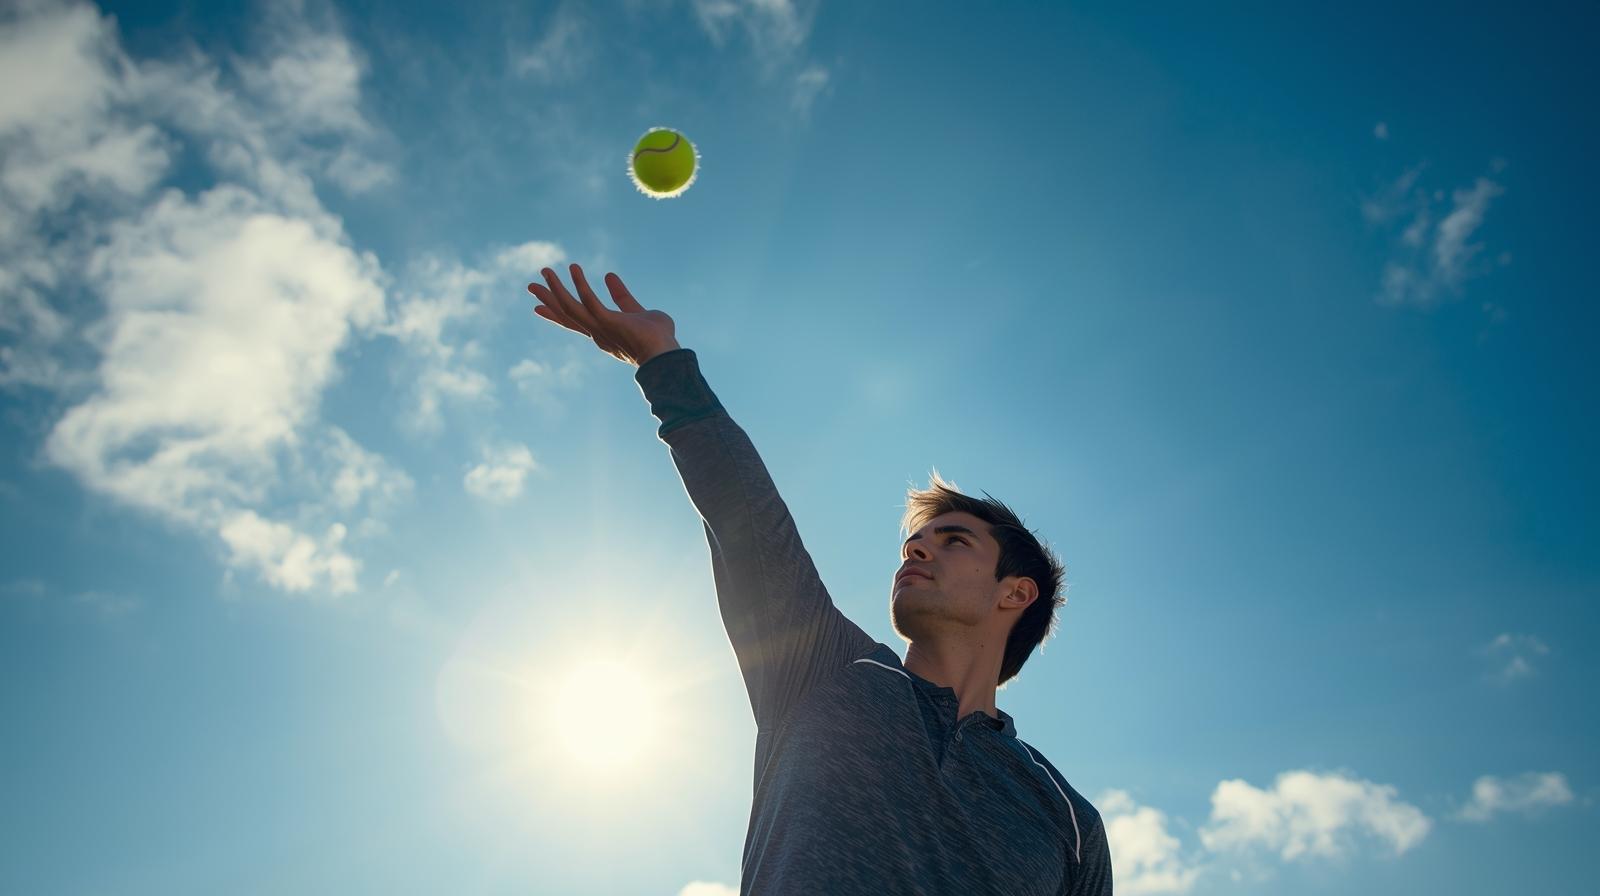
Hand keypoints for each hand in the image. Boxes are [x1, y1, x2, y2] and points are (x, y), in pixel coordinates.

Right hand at [528, 264, 679, 366]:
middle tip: (530, 285)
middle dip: (548, 300)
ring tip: (546, 270)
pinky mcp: (608, 322)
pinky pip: (589, 301)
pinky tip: (574, 268)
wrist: (667, 354)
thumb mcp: (636, 311)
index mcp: (602, 333)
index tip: (537, 306)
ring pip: (570, 308)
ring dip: (556, 289)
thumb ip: (622, 296)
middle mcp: (597, 333)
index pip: (574, 322)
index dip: (555, 313)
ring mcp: (600, 328)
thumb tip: (609, 275)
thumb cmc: (657, 338)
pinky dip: (580, 285)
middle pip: (566, 315)